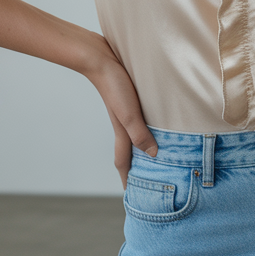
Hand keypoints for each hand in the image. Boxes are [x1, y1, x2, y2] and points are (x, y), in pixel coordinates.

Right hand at [81, 32, 156, 186]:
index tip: (131, 198)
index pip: (124, 162)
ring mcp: (126, 112)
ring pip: (135, 137)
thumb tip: (153, 155)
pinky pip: (139, 121)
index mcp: (123, 132)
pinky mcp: (129, 99)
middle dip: (135, 168)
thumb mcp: (129, 113)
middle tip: (146, 183)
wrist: (100, 57)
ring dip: (142, 148)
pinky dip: (145, 129)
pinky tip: (154, 123)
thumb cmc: (115, 85)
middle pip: (130, 152)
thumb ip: (140, 134)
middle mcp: (124, 125)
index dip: (128, 180)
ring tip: (154, 157)